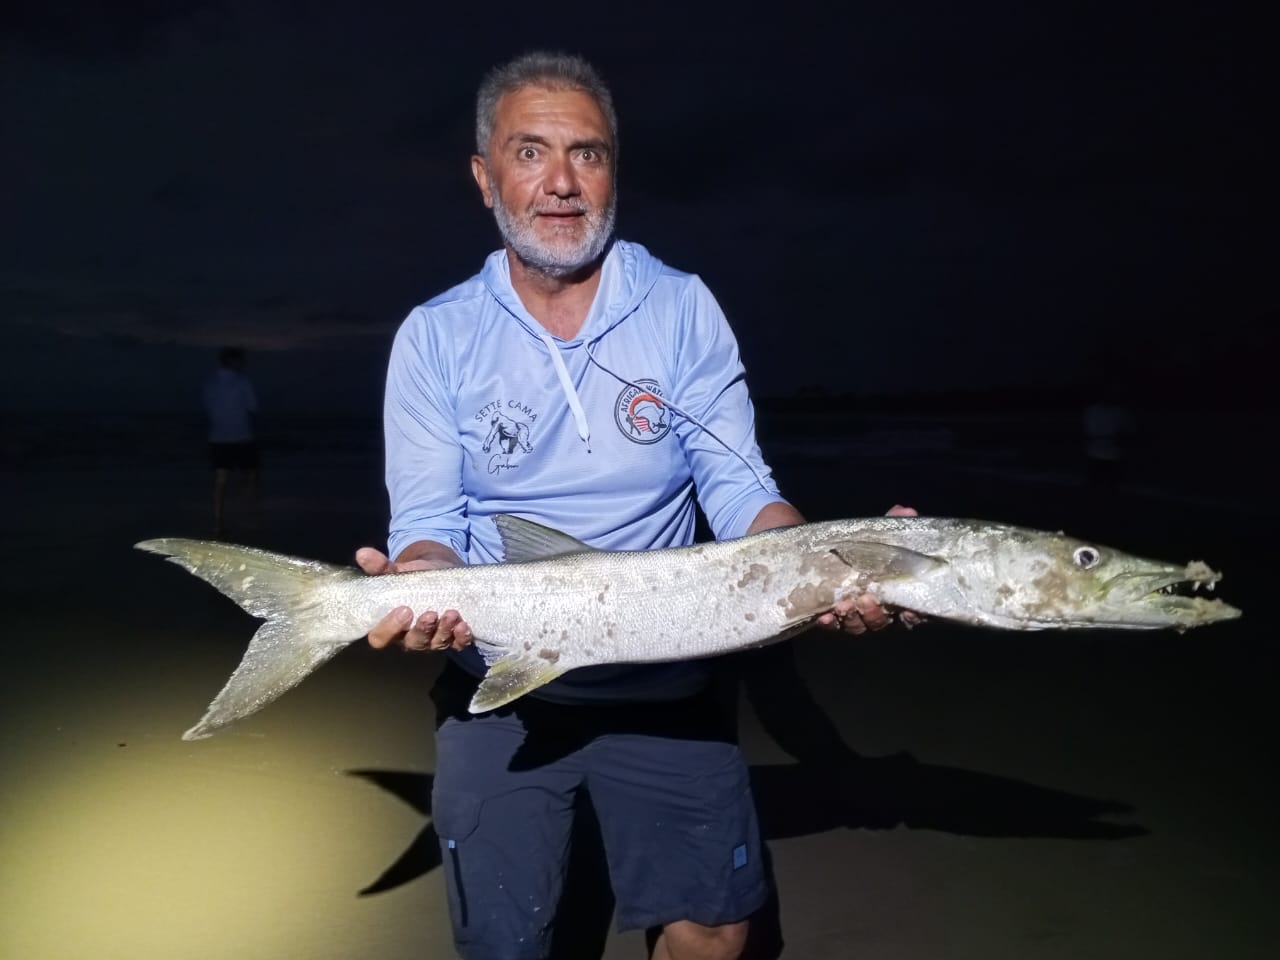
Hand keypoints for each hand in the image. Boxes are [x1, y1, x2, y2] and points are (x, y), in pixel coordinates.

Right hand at [355, 547, 473, 651]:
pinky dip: (461, 637)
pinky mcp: (453, 637)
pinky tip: (464, 626)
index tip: (403, 609)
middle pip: (412, 643)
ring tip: (452, 613)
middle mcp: (409, 638)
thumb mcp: (397, 571)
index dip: (390, 628)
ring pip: (436, 644)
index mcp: (389, 626)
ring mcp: (432, 640)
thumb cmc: (413, 578)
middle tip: (430, 613)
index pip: (381, 637)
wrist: (440, 572)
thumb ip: (380, 567)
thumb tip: (363, 553)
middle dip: (422, 630)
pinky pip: (457, 644)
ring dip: (444, 630)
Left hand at [816, 503, 924, 633]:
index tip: (909, 611)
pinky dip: (829, 622)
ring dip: (852, 617)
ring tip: (845, 605)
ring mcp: (852, 615)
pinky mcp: (829, 616)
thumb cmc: (856, 545)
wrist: (817, 547)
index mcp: (893, 593)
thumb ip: (890, 526)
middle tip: (868, 599)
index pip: (909, 611)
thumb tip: (906, 512)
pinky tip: (824, 615)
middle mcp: (875, 609)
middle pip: (881, 621)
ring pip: (857, 625)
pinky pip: (831, 626)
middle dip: (875, 613)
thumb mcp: (873, 534)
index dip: (912, 615)